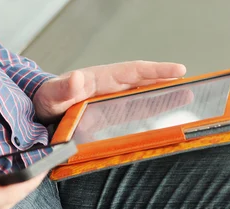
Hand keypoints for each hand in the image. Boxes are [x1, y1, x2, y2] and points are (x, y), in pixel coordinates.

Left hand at [33, 61, 186, 122]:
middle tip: (191, 87)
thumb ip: (64, 89)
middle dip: (166, 83)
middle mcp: (109, 88)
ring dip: (161, 98)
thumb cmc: (44, 100)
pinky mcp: (107, 114)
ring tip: (185, 98)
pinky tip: (160, 116)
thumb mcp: (52, 95)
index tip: (178, 71)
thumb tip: (77, 79)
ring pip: (141, 97)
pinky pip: (132, 111)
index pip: (133, 71)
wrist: (38, 112)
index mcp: (100, 79)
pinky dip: (148, 111)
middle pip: (143, 82)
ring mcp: (109, 101)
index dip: (156, 71)